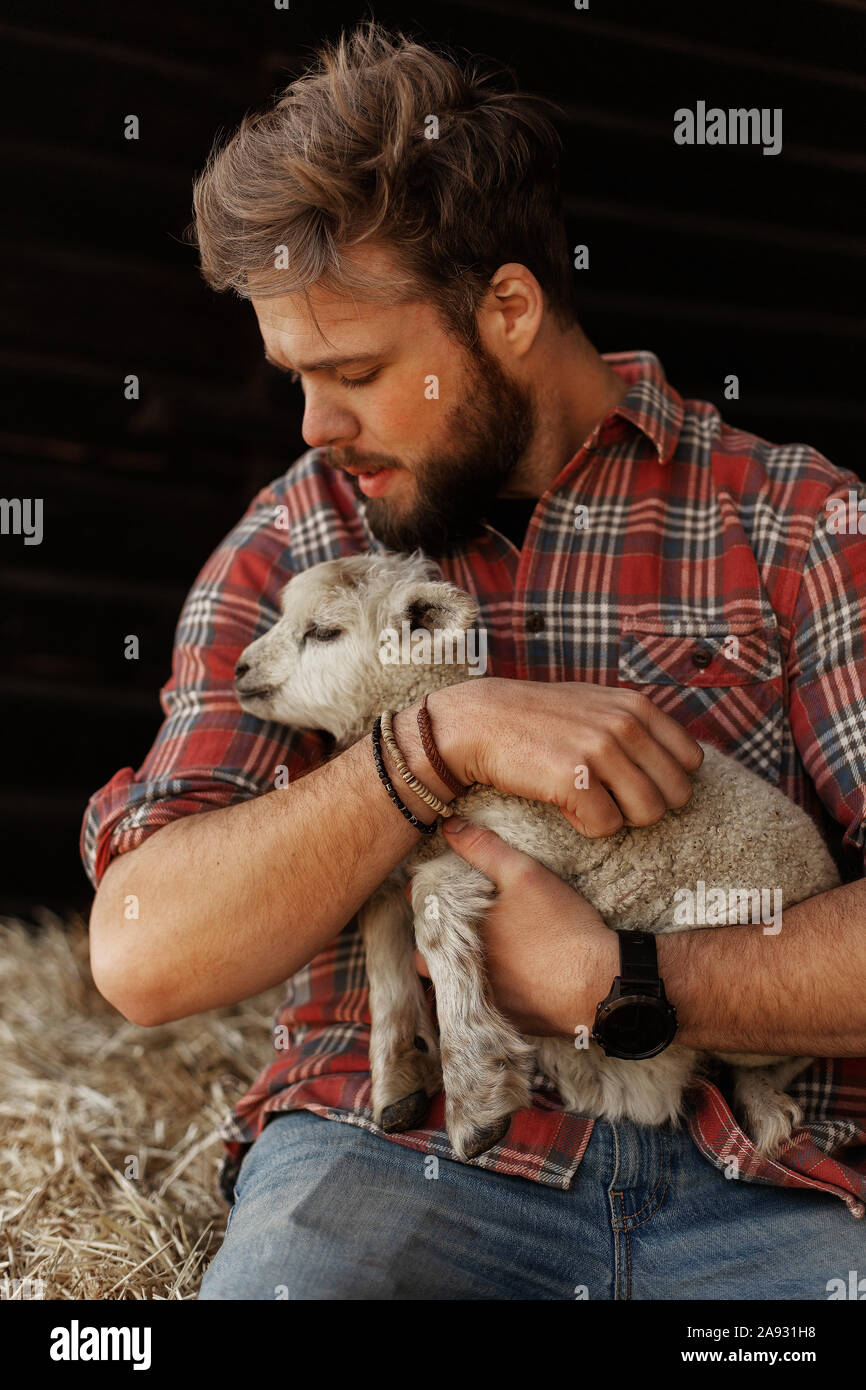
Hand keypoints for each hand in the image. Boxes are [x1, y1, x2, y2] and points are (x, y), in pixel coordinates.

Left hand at [412, 817, 618, 1035]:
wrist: (599, 984)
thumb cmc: (561, 927)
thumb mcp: (524, 874)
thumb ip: (483, 849)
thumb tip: (450, 826)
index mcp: (455, 938)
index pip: (421, 917)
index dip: (426, 900)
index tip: (437, 891)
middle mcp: (460, 975)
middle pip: (428, 957)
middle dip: (434, 939)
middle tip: (454, 921)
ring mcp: (481, 1002)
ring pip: (451, 985)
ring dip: (455, 967)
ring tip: (474, 947)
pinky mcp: (505, 1020)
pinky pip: (480, 1007)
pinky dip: (483, 991)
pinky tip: (502, 977)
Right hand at [428, 677, 702, 836]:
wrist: (478, 722)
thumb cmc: (536, 719)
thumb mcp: (595, 703)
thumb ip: (636, 723)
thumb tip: (682, 759)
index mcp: (636, 706)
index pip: (691, 760)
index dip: (665, 780)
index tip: (634, 782)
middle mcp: (624, 725)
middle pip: (675, 793)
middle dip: (646, 804)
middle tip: (610, 798)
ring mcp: (600, 751)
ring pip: (648, 814)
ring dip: (619, 817)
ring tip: (589, 802)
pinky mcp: (574, 780)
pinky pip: (607, 827)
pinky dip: (587, 826)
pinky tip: (565, 806)